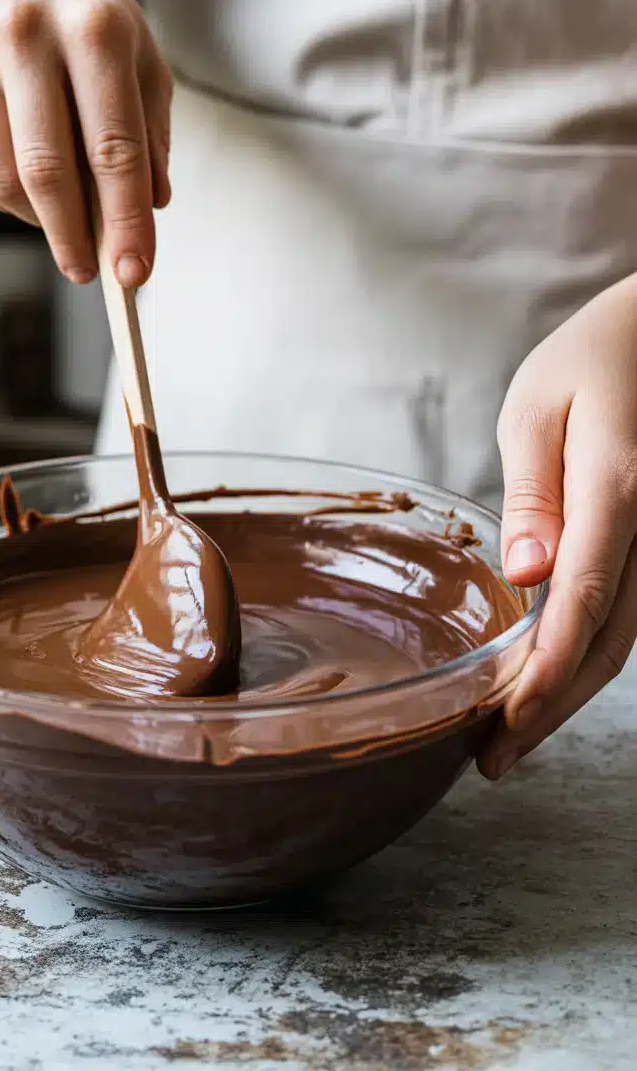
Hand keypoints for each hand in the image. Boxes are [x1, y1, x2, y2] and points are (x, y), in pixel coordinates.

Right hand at [0, 0, 171, 286]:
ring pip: (2, 181)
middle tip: (88, 272)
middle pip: (46, 170)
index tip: (133, 273)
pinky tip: (27, 188)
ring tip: (63, 219)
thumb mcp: (145, 73)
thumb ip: (151, 145)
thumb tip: (145, 214)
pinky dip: (4, 202)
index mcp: (93, 30)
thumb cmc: (94, 36)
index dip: (125, 222)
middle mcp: (24, 32)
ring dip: (38, 221)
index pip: (113, 149)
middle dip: (73, 238)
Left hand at [478, 275, 636, 778]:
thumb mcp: (540, 409)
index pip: (583, 603)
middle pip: (611, 640)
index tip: (504, 727)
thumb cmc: (594, 359)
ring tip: (513, 732)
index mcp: (621, 487)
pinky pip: (632, 609)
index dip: (546, 675)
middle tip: (493, 757)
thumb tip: (526, 575)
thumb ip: (535, 493)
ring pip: (626, 637)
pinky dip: (590, 652)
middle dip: (552, 707)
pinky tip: (551, 677)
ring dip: (571, 691)